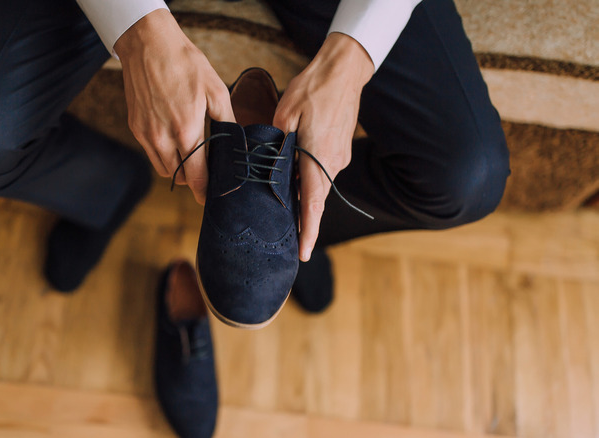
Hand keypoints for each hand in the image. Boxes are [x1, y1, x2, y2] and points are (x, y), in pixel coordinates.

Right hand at [115, 10, 234, 204]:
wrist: (148, 44)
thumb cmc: (185, 63)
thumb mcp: (216, 90)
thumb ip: (226, 121)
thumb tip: (236, 143)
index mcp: (186, 131)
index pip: (195, 176)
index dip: (203, 191)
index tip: (210, 198)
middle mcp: (162, 138)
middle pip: (178, 177)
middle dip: (192, 178)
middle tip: (205, 173)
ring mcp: (145, 133)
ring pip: (163, 168)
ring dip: (177, 168)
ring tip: (191, 156)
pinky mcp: (135, 126)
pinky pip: (151, 152)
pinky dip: (163, 154)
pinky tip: (174, 139)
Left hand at [272, 33, 373, 260]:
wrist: (343, 71)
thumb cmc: (311, 90)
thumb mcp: (285, 116)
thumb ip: (278, 146)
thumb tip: (272, 169)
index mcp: (318, 157)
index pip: (313, 204)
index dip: (308, 231)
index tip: (304, 253)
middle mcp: (333, 163)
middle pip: (316, 200)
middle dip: (304, 222)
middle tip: (288, 241)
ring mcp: (340, 157)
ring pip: (319, 185)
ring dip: (305, 198)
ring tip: (287, 210)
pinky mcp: (341, 150)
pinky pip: (323, 172)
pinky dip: (310, 180)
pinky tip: (295, 178)